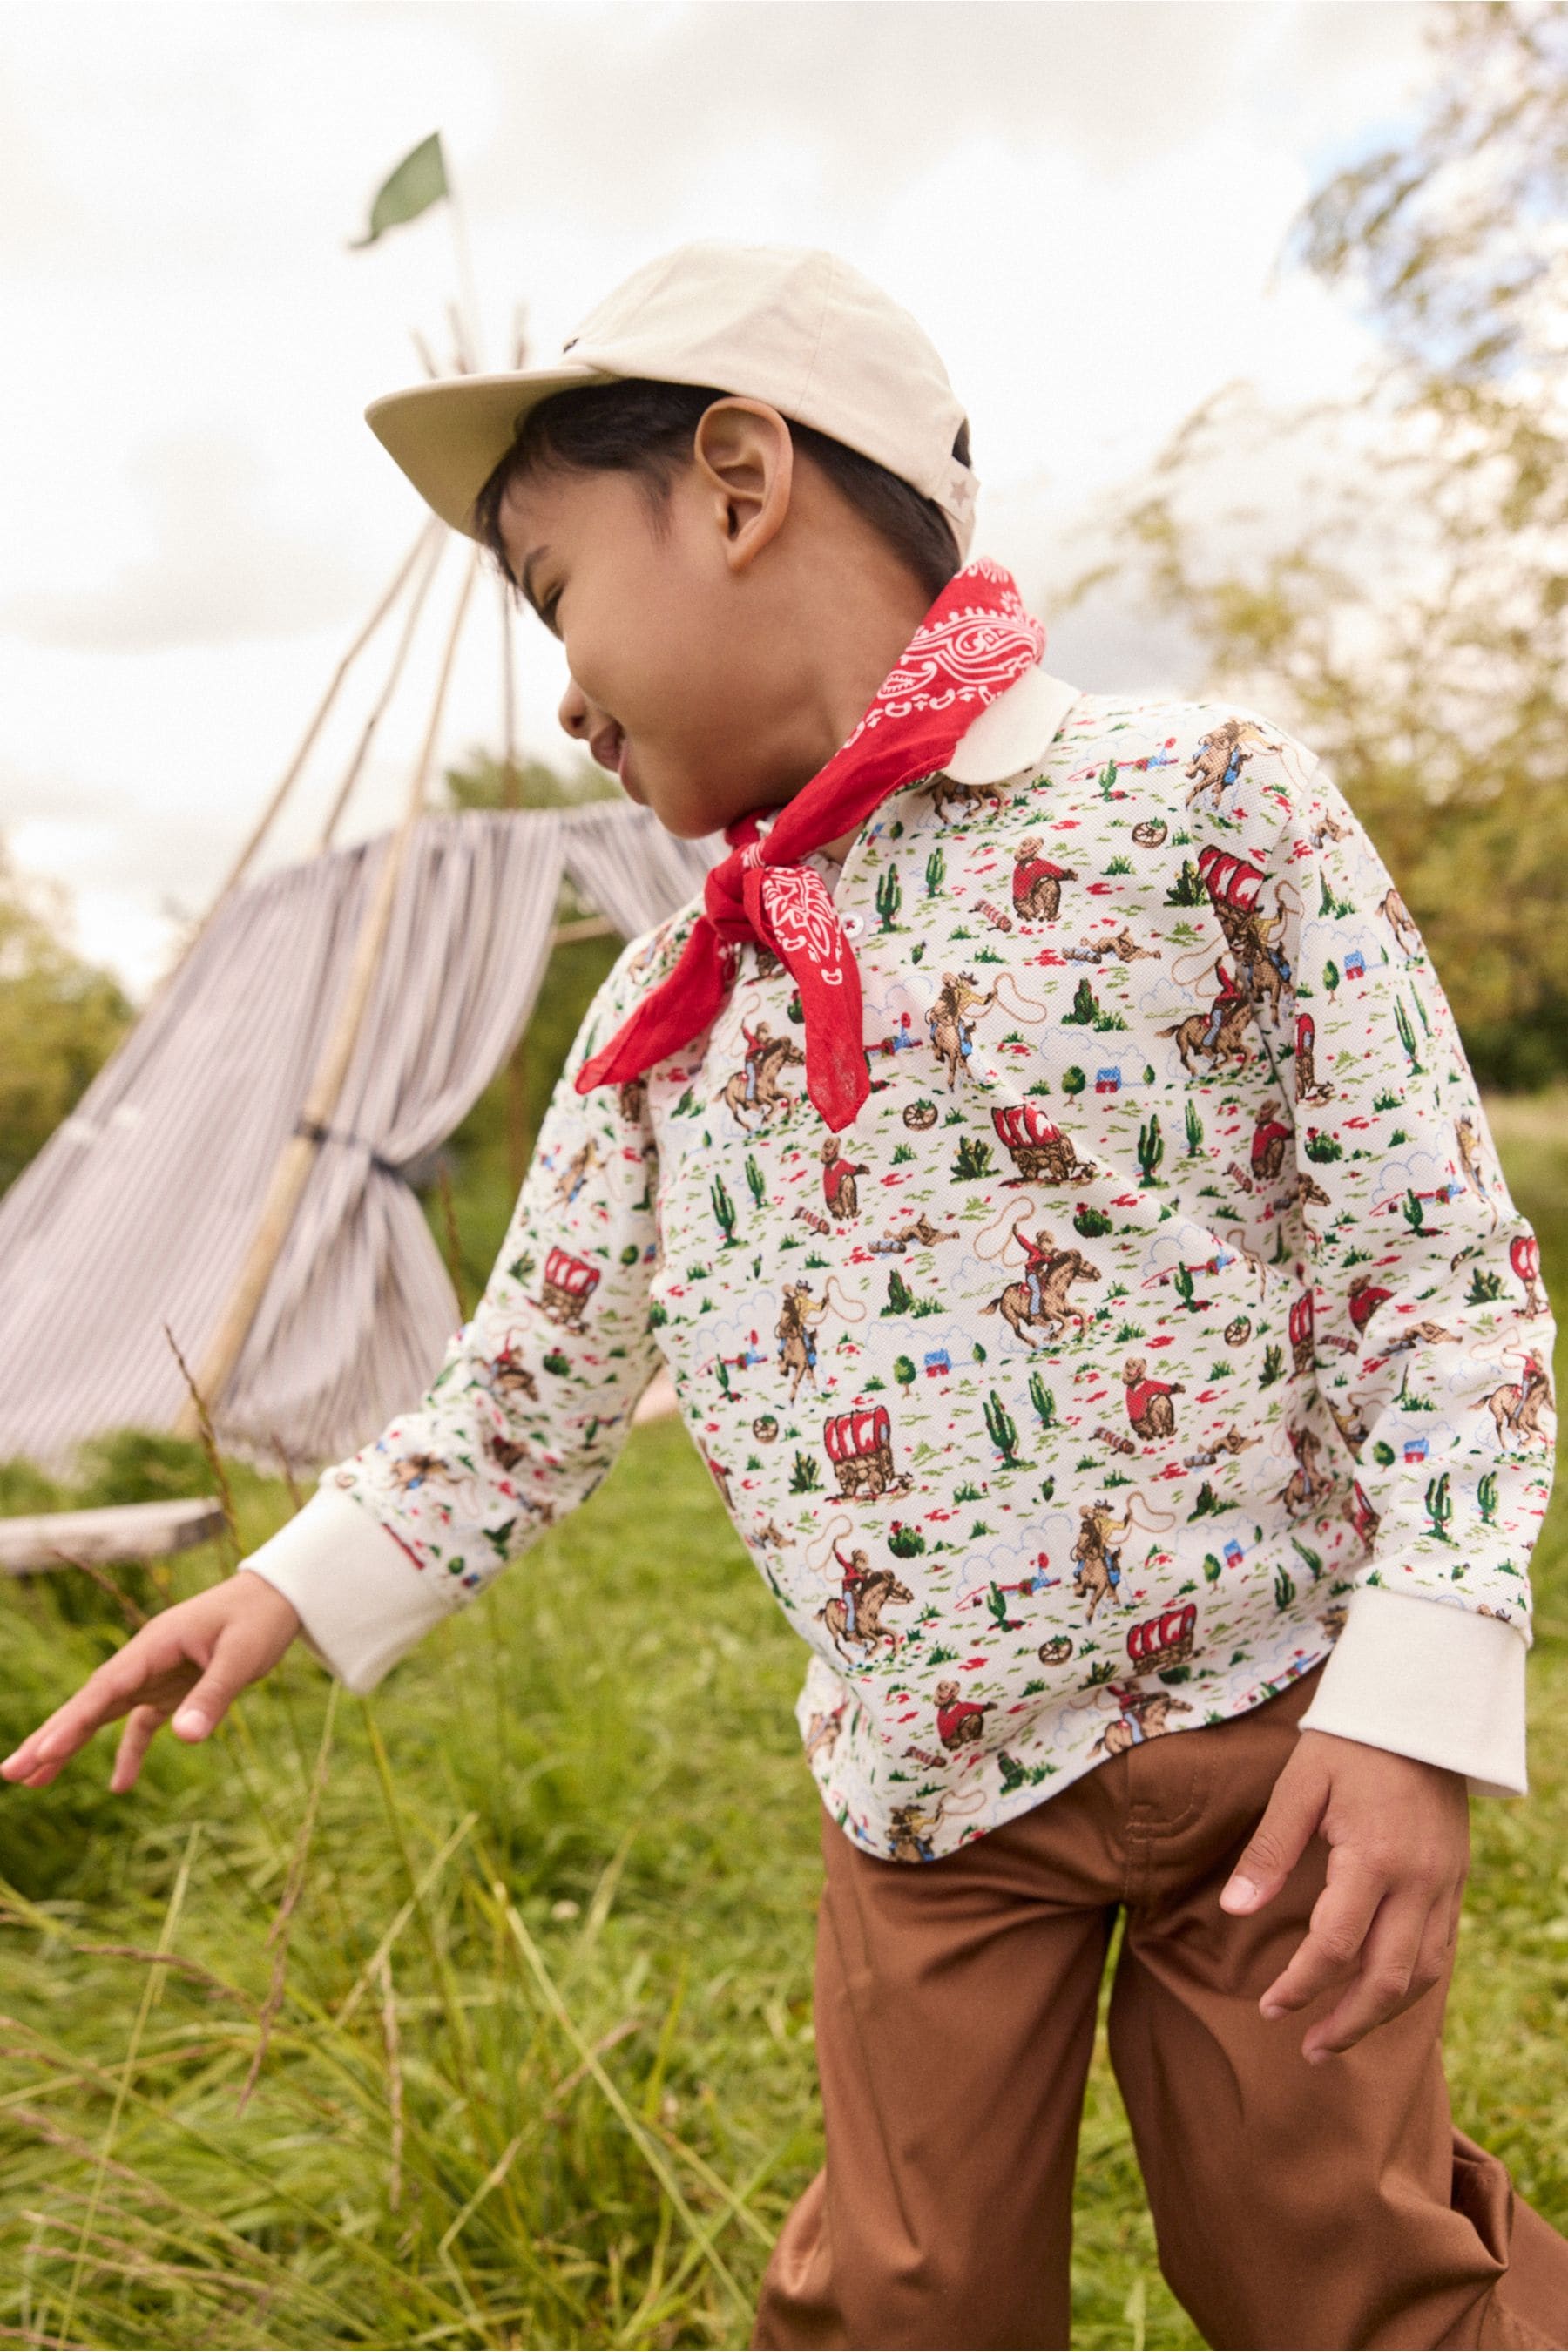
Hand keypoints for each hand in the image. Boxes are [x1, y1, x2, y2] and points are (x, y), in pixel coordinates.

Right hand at [1, 1571, 302, 1793]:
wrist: (280, 1596)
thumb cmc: (260, 1619)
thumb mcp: (242, 1657)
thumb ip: (213, 1696)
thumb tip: (185, 1739)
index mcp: (153, 1645)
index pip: (104, 1689)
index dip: (72, 1721)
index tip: (42, 1750)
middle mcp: (144, 1660)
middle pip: (89, 1703)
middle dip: (50, 1737)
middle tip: (11, 1772)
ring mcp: (155, 1675)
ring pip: (103, 1714)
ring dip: (70, 1744)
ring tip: (34, 1780)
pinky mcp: (172, 1688)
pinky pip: (140, 1724)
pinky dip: (129, 1753)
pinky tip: (119, 1786)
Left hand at [1218, 1727, 1468, 2061]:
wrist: (1422, 1710)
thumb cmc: (1351, 1741)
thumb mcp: (1300, 1785)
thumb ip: (1269, 1851)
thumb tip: (1235, 1910)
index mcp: (1374, 1858)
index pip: (1335, 1946)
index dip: (1299, 1985)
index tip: (1268, 2009)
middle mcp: (1418, 1882)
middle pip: (1388, 1979)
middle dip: (1347, 2023)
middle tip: (1307, 2048)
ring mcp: (1444, 1885)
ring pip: (1423, 1975)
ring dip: (1381, 2014)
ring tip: (1338, 2036)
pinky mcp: (1455, 1882)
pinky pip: (1441, 1951)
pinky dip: (1411, 1984)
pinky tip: (1379, 1996)